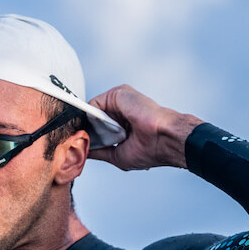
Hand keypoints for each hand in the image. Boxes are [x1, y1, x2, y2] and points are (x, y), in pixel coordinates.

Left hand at [88, 85, 202, 170]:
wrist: (164, 138)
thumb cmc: (150, 149)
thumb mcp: (118, 155)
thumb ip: (99, 152)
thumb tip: (84, 151)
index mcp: (122, 125)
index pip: (98, 128)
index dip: (89, 137)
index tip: (84, 146)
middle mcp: (120, 111)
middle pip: (92, 120)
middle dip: (87, 132)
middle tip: (91, 143)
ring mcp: (119, 102)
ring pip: (92, 113)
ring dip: (90, 127)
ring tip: (103, 137)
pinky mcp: (118, 94)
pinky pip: (94, 105)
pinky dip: (92, 117)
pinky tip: (102, 127)